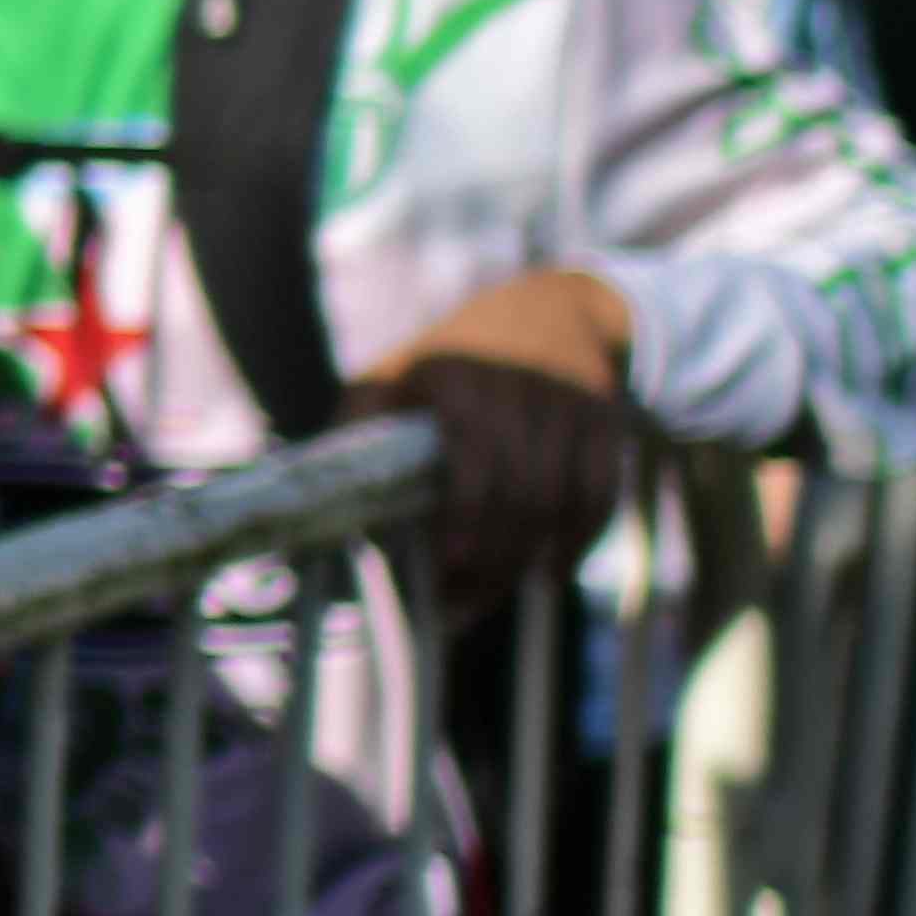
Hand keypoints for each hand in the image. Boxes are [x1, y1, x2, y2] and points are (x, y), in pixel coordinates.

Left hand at [385, 271, 650, 619]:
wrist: (549, 310)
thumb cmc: (449, 363)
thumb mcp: (391, 376)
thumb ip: (357, 430)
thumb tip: (310, 504)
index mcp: (454, 376)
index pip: (470, 460)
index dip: (462, 522)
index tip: (442, 571)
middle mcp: (517, 386)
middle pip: (518, 492)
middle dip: (490, 557)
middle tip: (458, 604)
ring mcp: (567, 404)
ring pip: (558, 501)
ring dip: (527, 558)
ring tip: (491, 592)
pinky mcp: (605, 423)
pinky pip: (598, 496)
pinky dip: (575, 542)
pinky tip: (546, 572)